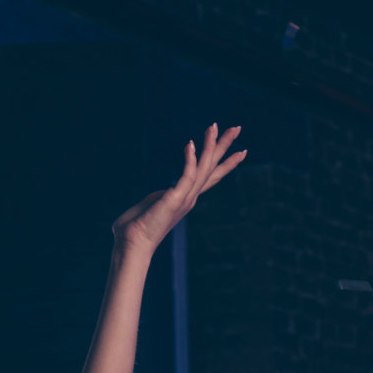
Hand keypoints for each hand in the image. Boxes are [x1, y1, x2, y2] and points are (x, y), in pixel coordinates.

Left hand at [113, 124, 246, 256]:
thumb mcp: (148, 207)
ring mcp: (184, 198)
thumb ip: (155, 198)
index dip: (224, 162)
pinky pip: (186, 176)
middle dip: (225, 146)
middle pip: (213, 167)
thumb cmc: (133, 230)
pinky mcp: (174, 199)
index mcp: (186, 198)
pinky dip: (189, 160)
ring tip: (215, 126)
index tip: (240, 150)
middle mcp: (190, 197)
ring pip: (204, 168)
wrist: (132, 245)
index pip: (209, 176)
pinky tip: (190, 144)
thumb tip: (155, 197)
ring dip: (210, 146)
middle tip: (237, 127)